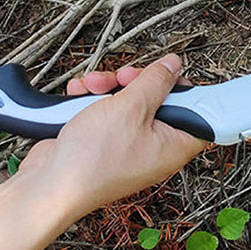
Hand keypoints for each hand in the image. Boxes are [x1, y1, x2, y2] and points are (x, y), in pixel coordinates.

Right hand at [21, 54, 206, 217]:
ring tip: (93, 88)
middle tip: (125, 79)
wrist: (53, 182)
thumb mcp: (131, 107)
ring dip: (109, 88)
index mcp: (173, 146)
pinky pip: (106, 113)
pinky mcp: (104, 143)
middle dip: (136, 82)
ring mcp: (128, 146)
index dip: (185, 90)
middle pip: (159, 102)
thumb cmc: (94, 159)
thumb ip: (155, 82)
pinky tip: (79, 97)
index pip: (197, 115)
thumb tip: (172, 66)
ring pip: (128, 103)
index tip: (171, 74)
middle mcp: (154, 148)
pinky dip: (92, 101)